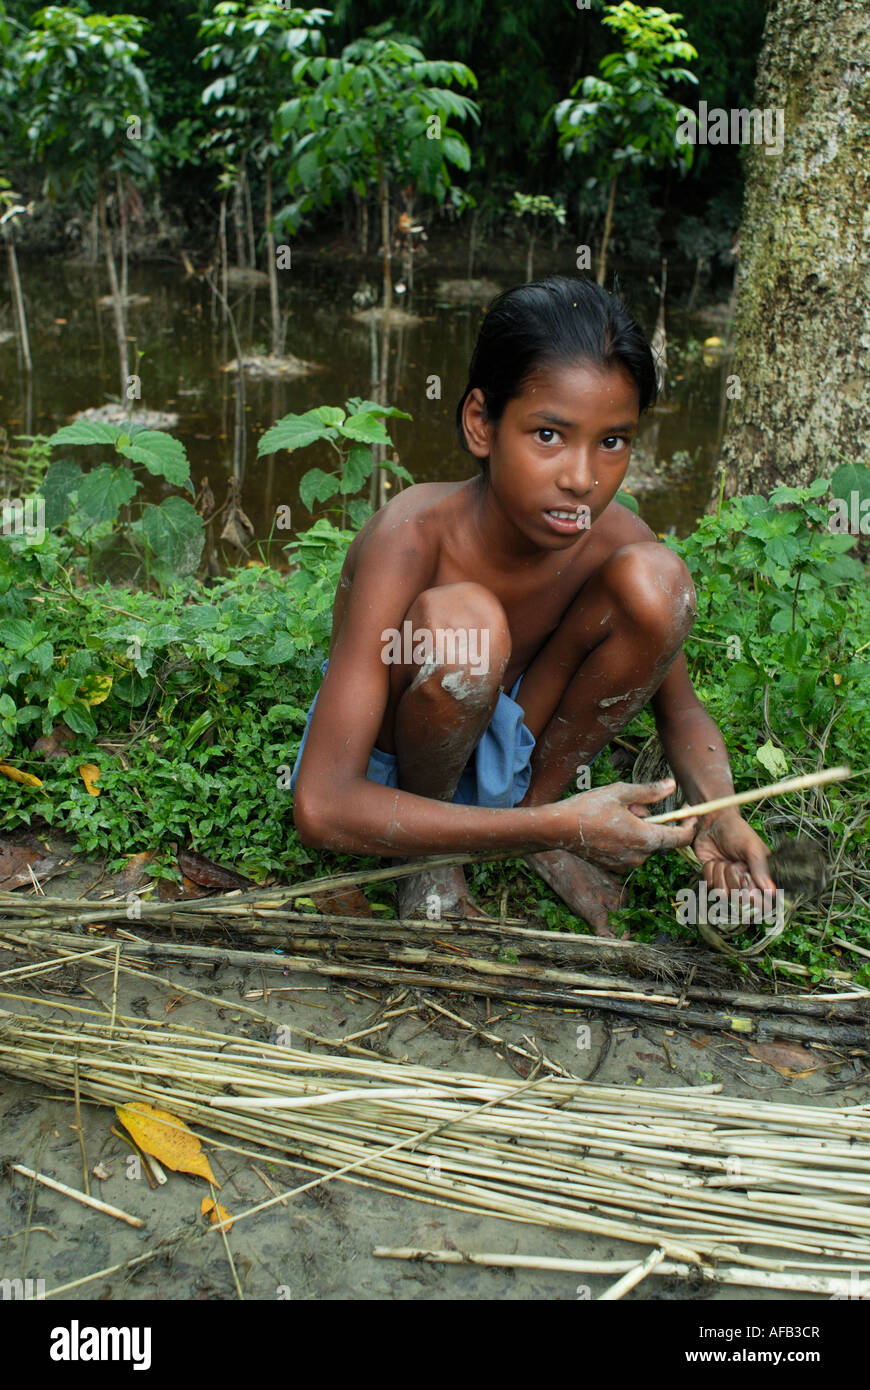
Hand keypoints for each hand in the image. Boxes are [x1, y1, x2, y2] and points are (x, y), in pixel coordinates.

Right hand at [563, 779, 697, 870]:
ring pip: (645, 845)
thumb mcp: (621, 792)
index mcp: (645, 838)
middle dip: (655, 822)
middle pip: (660, 840)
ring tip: (618, 814)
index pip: (680, 838)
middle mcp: (638, 856)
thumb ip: (650, 791)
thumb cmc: (588, 808)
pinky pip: (632, 852)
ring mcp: (625, 864)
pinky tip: (611, 826)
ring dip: (641, 830)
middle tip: (634, 805)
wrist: (557, 829)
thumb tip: (672, 786)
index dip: (689, 826)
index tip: (689, 813)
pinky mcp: (614, 866)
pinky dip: (629, 839)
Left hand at [693, 810, 774, 904]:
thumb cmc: (737, 832)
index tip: (746, 878)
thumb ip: (761, 869)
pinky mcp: (712, 879)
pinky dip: (709, 871)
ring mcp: (728, 882)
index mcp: (761, 876)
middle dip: (734, 878)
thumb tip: (772, 893)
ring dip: (720, 874)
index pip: (761, 900)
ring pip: (722, 894)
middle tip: (735, 863)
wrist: (712, 822)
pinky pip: (709, 885)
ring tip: (724, 860)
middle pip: (739, 898)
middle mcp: (746, 883)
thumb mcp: (752, 848)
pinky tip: (714, 860)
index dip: (752, 894)